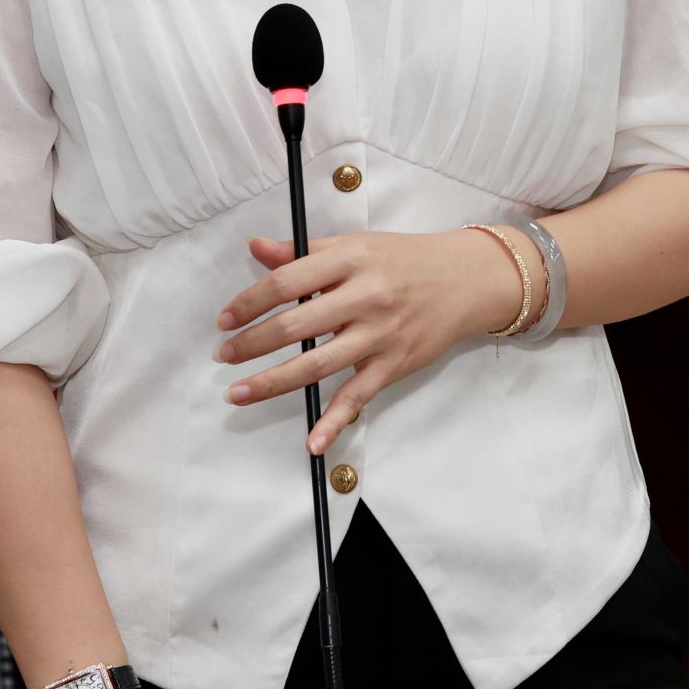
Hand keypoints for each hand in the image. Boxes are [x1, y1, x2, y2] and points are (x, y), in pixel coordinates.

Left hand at [214, 228, 537, 452]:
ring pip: (318, 365)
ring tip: (238, 393)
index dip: (250, 302)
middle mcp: (365, 296)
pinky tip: (312, 443)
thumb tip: (256, 249)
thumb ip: (303, 251)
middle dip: (252, 344)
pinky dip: (334, 422)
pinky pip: (358, 397)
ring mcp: (380, 334)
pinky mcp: (394, 363)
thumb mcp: (356, 246)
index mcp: (351, 260)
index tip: (225, 319)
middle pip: (296, 325)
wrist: (464, 280)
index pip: (288, 282)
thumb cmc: (403, 260)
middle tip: (224, 355)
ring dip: (272, 382)